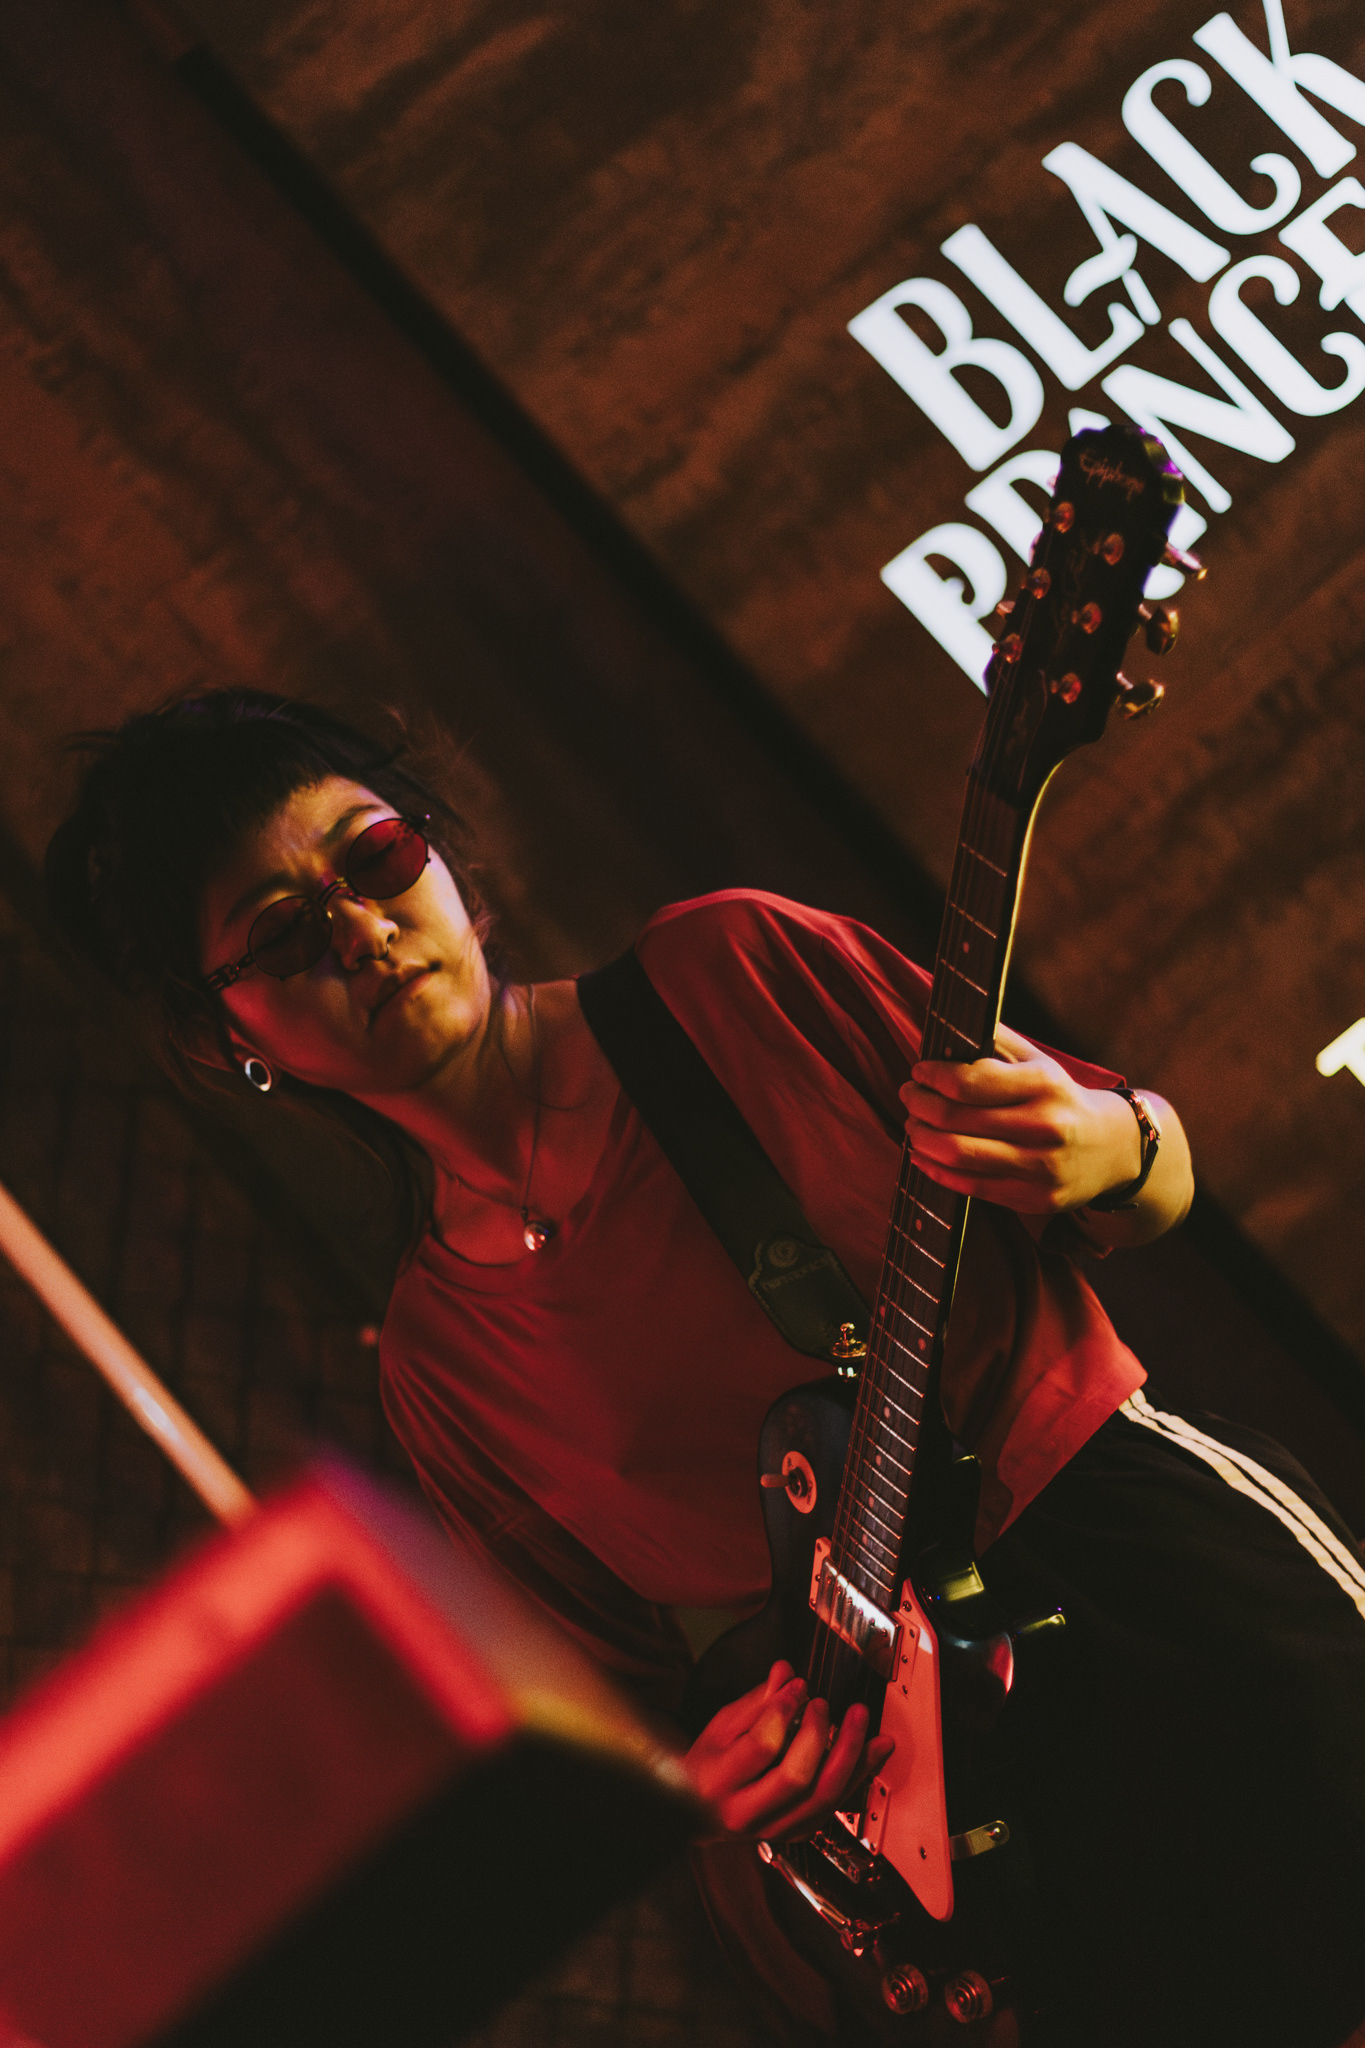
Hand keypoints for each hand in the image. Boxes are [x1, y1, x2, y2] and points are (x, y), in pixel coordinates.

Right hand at [684, 1660, 893, 1839]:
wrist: (702, 1813)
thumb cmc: (709, 1765)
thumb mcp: (720, 1727)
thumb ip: (756, 1701)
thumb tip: (786, 1673)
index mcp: (720, 1780)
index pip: (761, 1746)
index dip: (784, 1711)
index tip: (798, 1686)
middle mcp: (747, 1813)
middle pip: (796, 1778)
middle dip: (818, 1734)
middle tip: (822, 1704)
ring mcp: (775, 1829)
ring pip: (823, 1797)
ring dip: (850, 1755)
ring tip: (860, 1719)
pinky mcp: (797, 1832)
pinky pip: (835, 1806)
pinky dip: (859, 1775)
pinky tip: (873, 1749)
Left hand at [901, 1022, 1142, 1215]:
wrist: (1113, 1150)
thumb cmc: (1061, 1098)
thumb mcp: (1039, 1062)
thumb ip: (996, 1041)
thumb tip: (946, 1023)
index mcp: (1043, 1084)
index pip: (969, 1080)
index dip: (932, 1076)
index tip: (919, 1072)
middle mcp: (1043, 1126)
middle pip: (955, 1119)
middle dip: (919, 1105)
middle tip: (908, 1096)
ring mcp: (1039, 1166)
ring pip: (957, 1155)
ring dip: (921, 1139)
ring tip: (912, 1126)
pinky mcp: (1034, 1198)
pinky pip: (970, 1186)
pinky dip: (936, 1170)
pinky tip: (922, 1155)